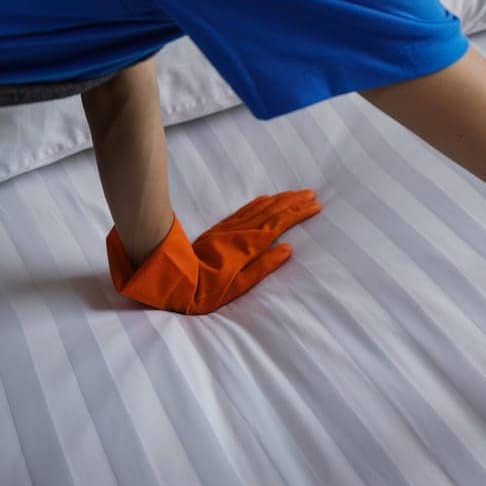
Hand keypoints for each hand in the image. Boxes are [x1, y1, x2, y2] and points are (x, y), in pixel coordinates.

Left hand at [106, 189, 320, 313]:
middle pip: (272, 211)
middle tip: (312, 194)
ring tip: (296, 194)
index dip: (298, 213)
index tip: (316, 205)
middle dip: (293, 201)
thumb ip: (263, 268)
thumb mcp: (236, 287)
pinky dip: (260, 203)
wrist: (169, 280)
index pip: (280, 223)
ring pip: (260, 208)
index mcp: (248, 246)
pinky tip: (266, 199)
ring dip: (280, 199)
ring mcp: (229, 229)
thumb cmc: (203, 291)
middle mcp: (240, 232)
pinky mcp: (219, 230)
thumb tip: (287, 249)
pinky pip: (246, 210)